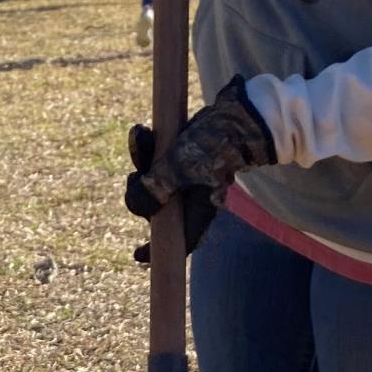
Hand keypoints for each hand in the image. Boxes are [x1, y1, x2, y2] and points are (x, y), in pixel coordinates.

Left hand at [125, 75, 275, 255]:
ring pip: (154, 179)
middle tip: (133, 176)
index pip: (178, 239)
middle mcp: (193, 196)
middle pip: (157, 207)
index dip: (157, 250)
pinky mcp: (185, 154)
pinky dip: (147, 147)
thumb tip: (137, 204)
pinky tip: (140, 131)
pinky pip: (159, 158)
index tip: (137, 256)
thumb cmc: (215, 145)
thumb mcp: (181, 167)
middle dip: (139, 192)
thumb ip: (157, 186)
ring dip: (141, 161)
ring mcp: (189, 176)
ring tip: (140, 138)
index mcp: (198, 209)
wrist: (238, 115)